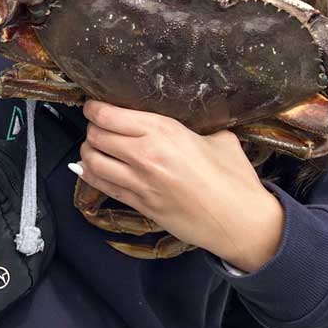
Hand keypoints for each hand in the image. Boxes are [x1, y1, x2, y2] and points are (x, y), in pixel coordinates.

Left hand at [76, 101, 284, 271]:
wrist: (239, 220)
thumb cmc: (234, 179)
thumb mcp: (220, 138)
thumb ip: (196, 127)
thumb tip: (191, 122)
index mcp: (164, 130)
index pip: (109, 115)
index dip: (94, 109)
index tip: (94, 106)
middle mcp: (146, 154)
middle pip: (96, 136)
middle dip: (92, 129)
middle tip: (97, 126)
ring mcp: (140, 182)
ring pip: (93, 162)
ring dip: (88, 152)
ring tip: (94, 147)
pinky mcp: (140, 205)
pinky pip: (103, 187)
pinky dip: (91, 175)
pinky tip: (91, 169)